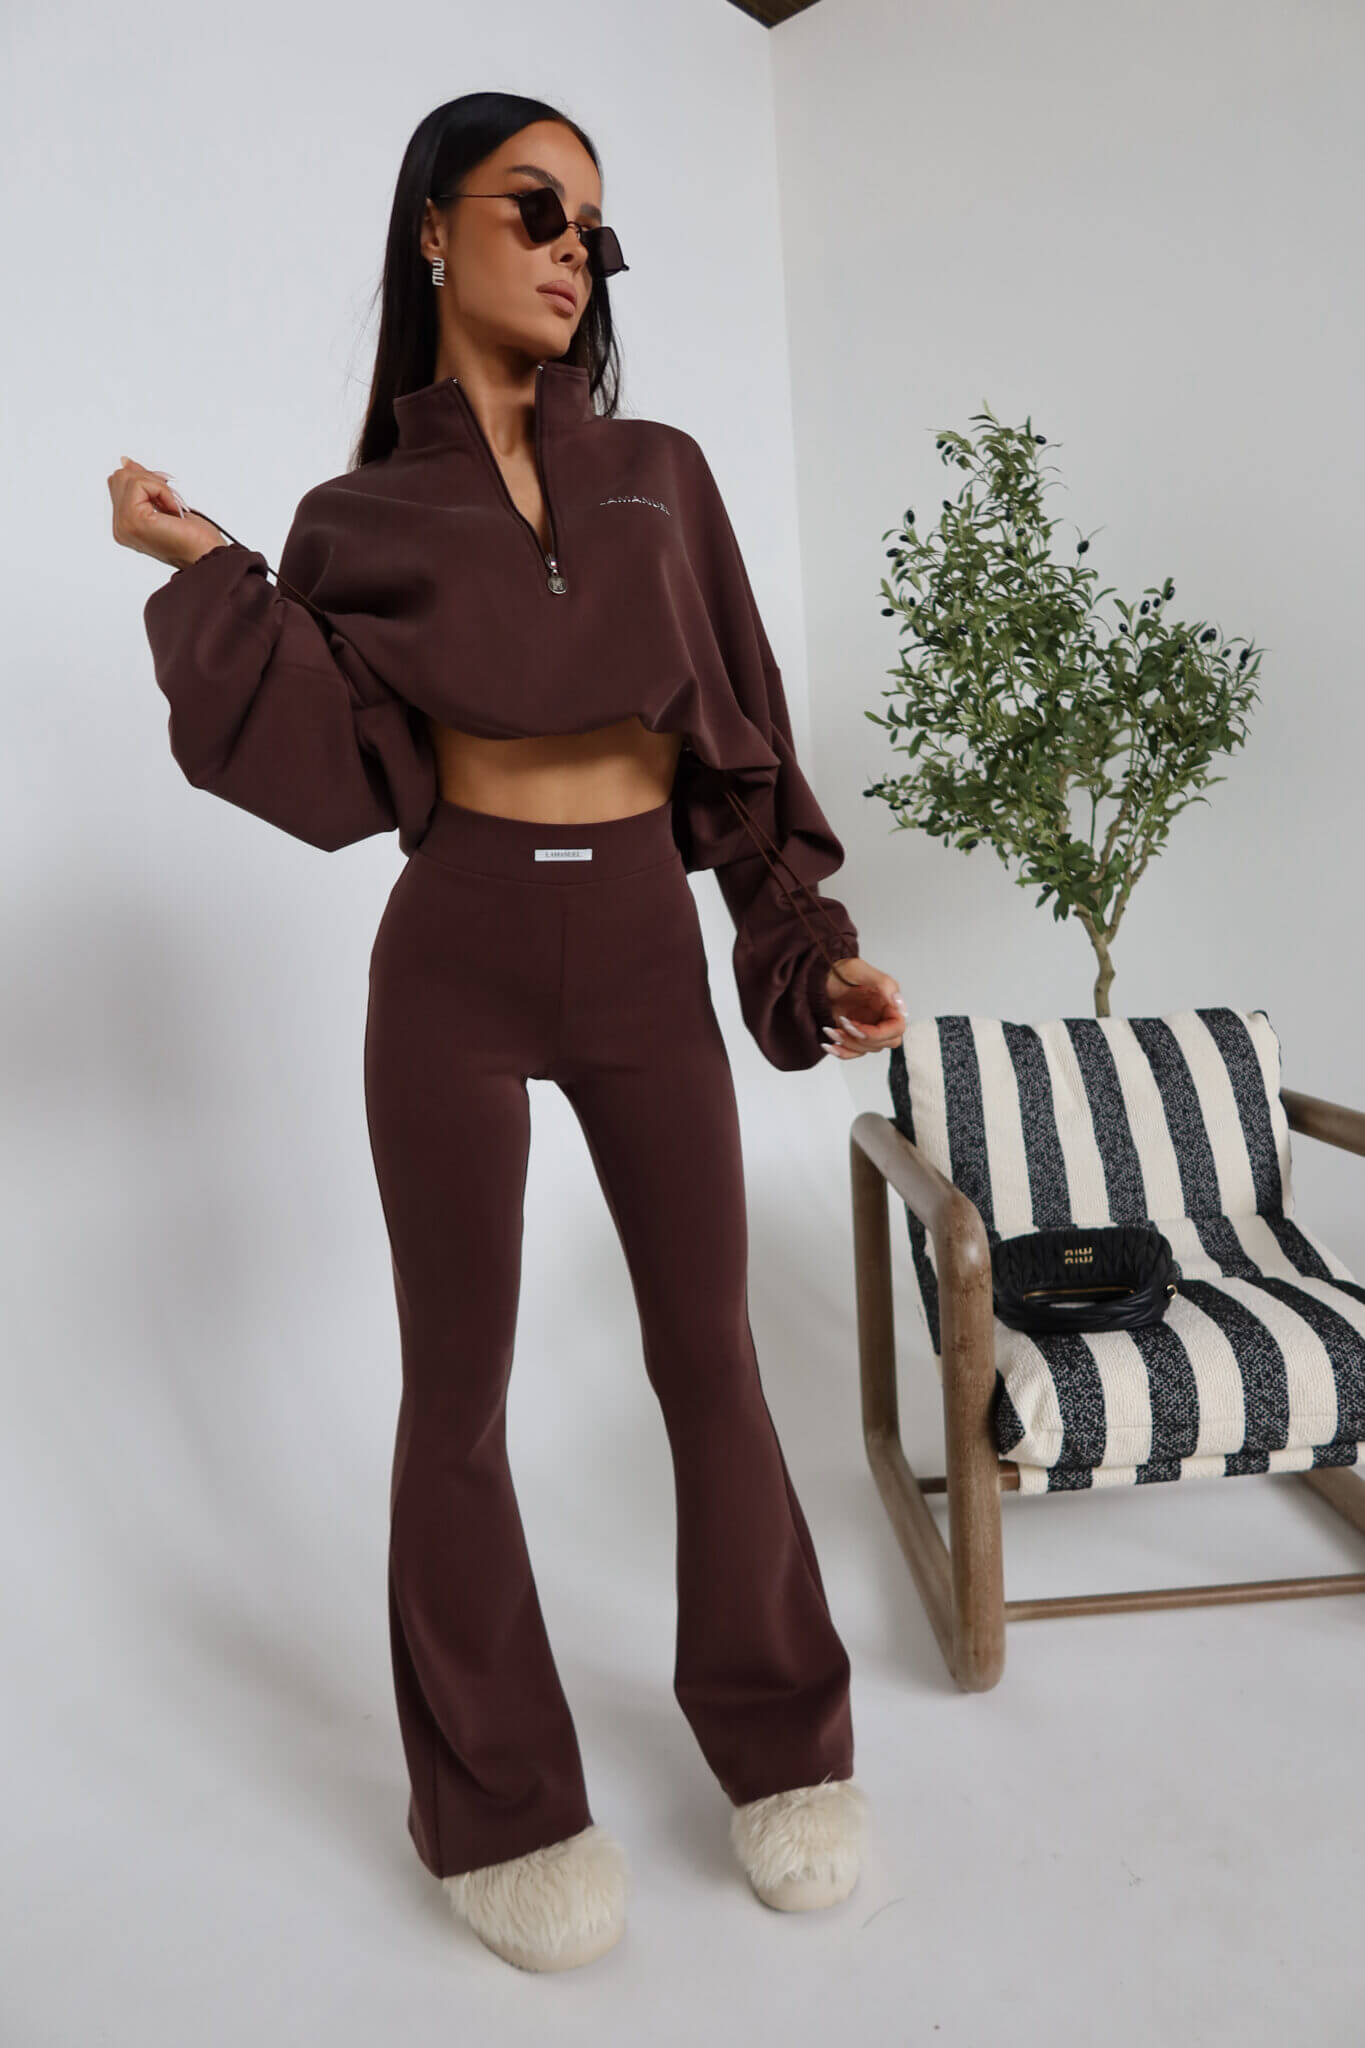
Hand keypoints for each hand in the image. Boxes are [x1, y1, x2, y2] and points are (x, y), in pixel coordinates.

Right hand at [107, 455, 226, 570]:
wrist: (207, 555)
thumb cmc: (195, 537)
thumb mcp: (165, 502)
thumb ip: (143, 484)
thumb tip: (125, 461)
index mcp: (124, 525)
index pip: (119, 483)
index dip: (147, 482)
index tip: (167, 498)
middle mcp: (119, 527)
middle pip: (120, 476)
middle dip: (150, 481)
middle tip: (171, 502)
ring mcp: (123, 525)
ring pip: (127, 477)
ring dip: (158, 486)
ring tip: (172, 508)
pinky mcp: (133, 519)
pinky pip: (139, 484)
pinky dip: (162, 490)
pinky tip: (173, 510)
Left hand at [820, 957, 905, 1058]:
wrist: (820, 977)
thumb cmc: (840, 970)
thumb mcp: (859, 970)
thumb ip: (885, 984)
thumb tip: (900, 1004)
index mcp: (888, 1003)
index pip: (897, 1028)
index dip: (880, 1034)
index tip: (860, 1030)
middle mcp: (881, 1017)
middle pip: (885, 1042)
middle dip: (862, 1039)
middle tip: (844, 1024)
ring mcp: (868, 1027)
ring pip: (868, 1049)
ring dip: (848, 1044)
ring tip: (831, 1030)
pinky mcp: (854, 1034)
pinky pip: (854, 1052)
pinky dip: (842, 1053)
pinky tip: (829, 1045)